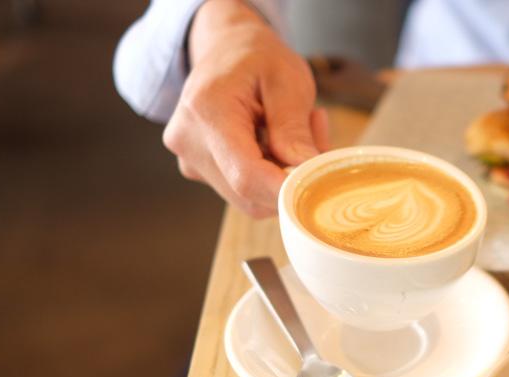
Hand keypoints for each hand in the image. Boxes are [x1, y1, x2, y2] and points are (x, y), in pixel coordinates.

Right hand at [163, 0, 328, 217]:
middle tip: (316, 139)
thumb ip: (294, 127)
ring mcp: (191, 159)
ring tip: (298, 132)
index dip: (286, 189)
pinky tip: (279, 142)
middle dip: (290, 179)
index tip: (320, 182)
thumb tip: (306, 171)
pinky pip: (243, 189)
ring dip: (282, 176)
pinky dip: (270, 175)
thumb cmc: (257, 56)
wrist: (226, 47)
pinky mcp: (200, 169)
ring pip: (249, 197)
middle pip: (248, 192)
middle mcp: (189, 141)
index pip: (246, 175)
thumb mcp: (287, 80)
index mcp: (206, 111)